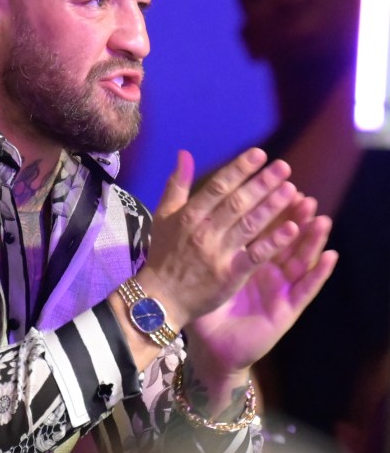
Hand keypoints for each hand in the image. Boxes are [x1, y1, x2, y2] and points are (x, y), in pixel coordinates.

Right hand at [138, 147, 301, 329]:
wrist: (159, 299)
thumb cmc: (163, 255)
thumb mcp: (163, 217)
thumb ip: (176, 185)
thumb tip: (185, 153)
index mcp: (188, 216)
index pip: (218, 187)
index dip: (239, 169)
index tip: (260, 154)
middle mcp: (203, 232)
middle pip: (237, 203)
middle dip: (261, 183)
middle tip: (283, 167)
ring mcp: (217, 254)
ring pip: (249, 225)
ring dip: (272, 206)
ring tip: (292, 190)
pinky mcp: (229, 275)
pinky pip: (255, 255)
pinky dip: (273, 242)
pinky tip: (292, 228)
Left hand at [184, 196, 337, 377]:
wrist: (213, 348)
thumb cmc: (208, 310)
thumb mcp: (203, 271)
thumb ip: (202, 241)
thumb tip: (193, 210)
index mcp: (249, 258)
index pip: (263, 227)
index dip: (270, 207)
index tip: (276, 182)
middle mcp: (269, 270)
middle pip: (285, 239)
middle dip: (294, 216)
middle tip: (301, 194)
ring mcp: (281, 288)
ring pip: (301, 259)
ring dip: (312, 239)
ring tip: (321, 219)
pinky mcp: (288, 308)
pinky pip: (306, 289)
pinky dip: (319, 273)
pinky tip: (330, 256)